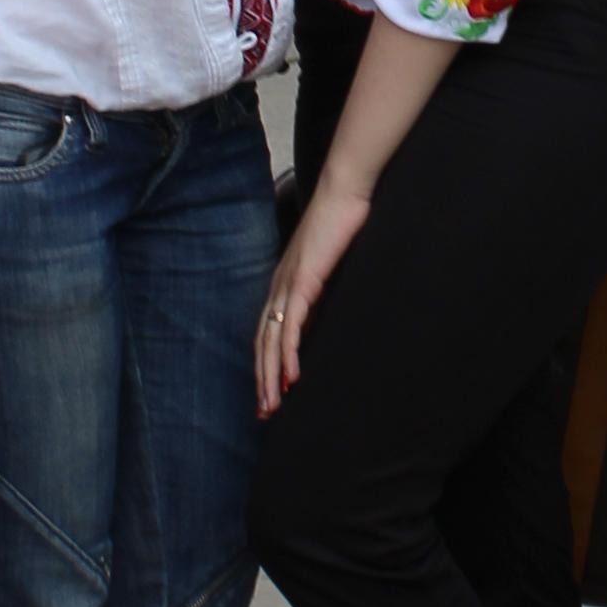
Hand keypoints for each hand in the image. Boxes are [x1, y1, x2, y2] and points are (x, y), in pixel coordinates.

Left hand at [257, 168, 372, 412]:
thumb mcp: (331, 264)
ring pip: (273, 341)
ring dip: (271, 377)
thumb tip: (327, 312)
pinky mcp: (302, 281)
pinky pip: (292, 325)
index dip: (266, 365)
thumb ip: (324, 288)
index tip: (270, 393)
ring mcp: (288, 285)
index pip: (269, 334)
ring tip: (273, 405)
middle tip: (265, 413)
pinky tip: (290, 377)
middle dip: (263, 381)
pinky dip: (289, 354)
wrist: (344, 193)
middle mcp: (279, 288)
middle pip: (264, 344)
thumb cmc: (343, 223)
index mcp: (285, 285)